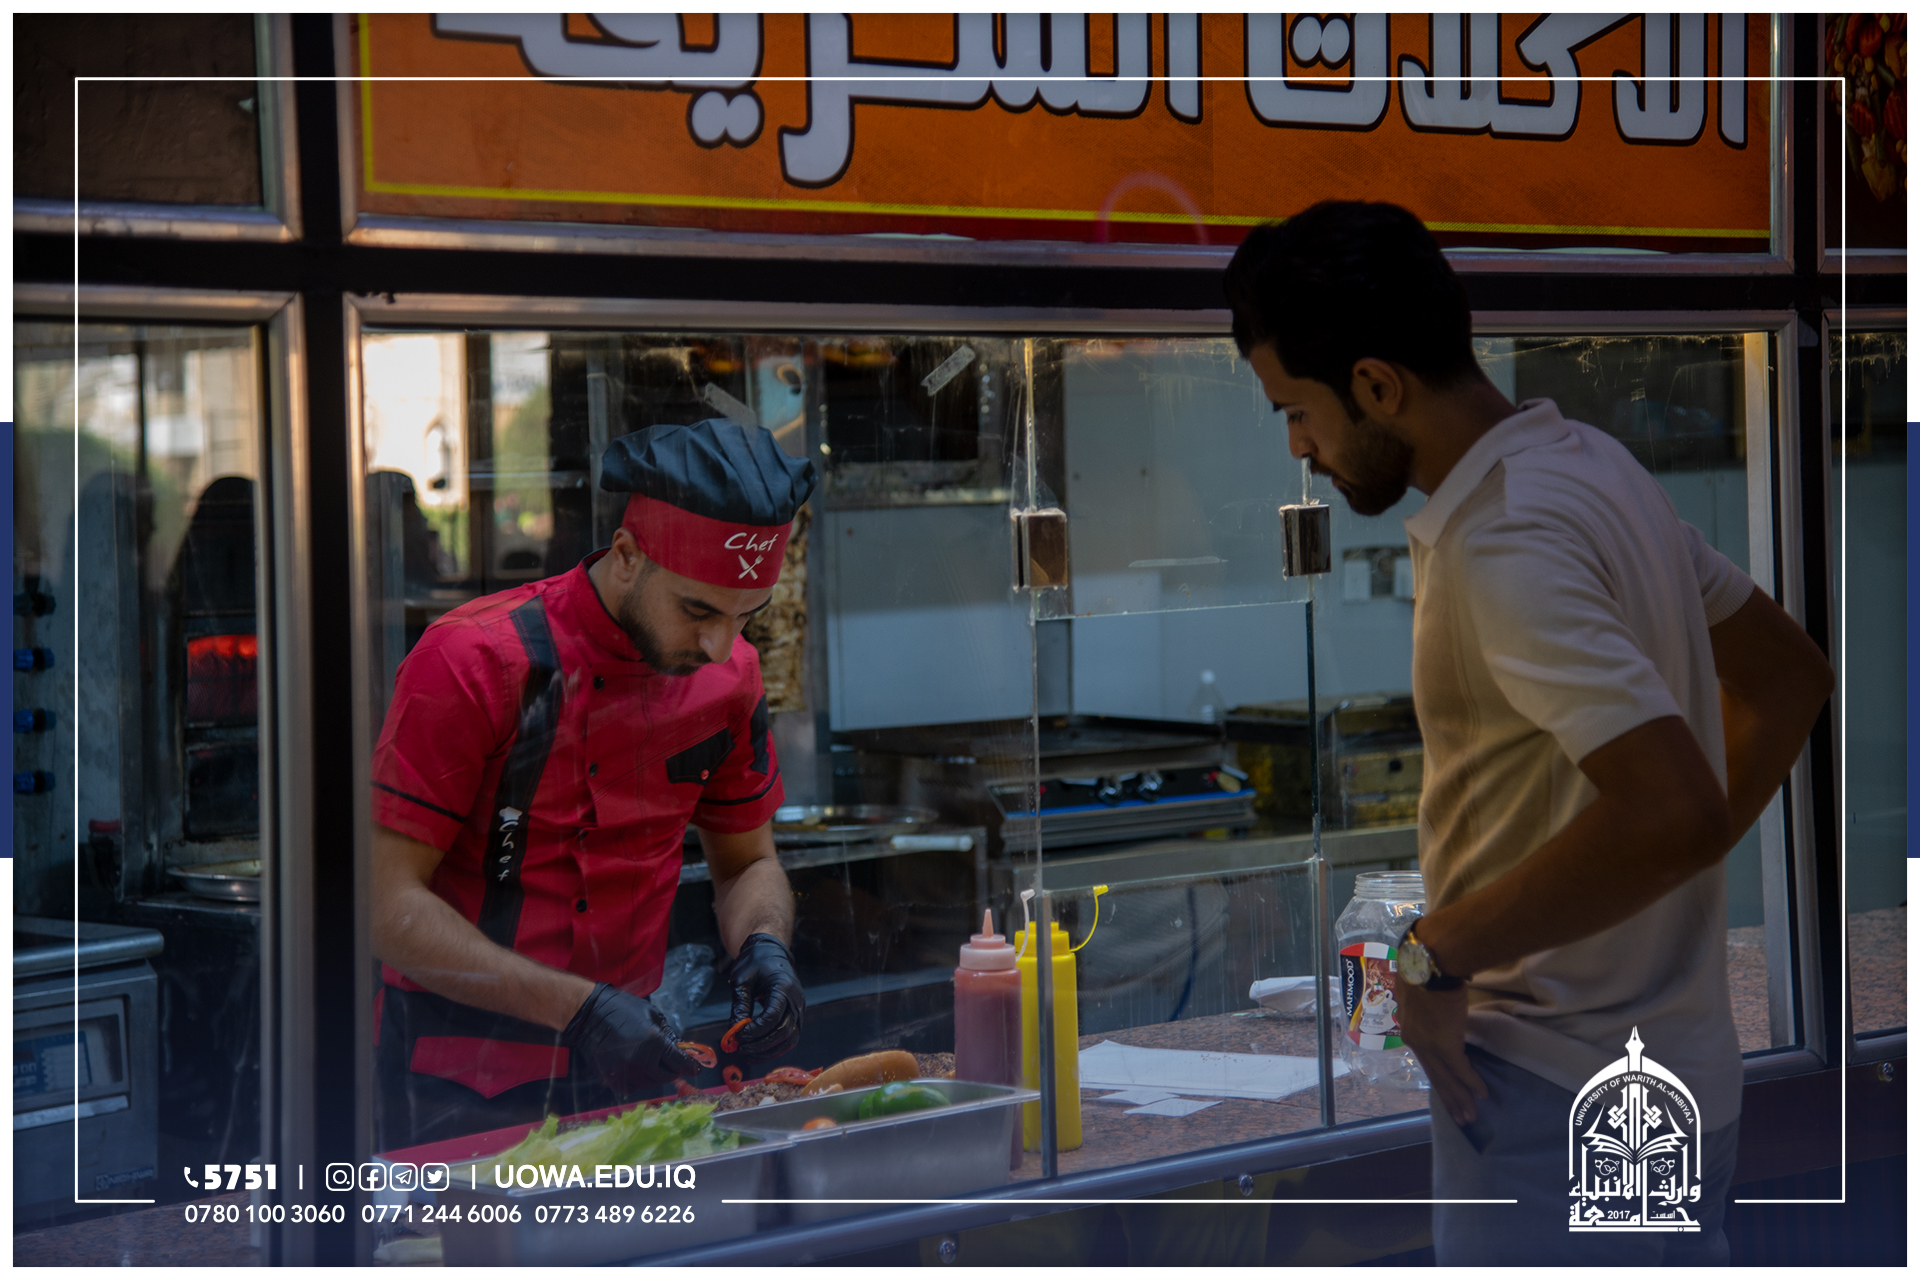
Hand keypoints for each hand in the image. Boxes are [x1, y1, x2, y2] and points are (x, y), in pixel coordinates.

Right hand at [562, 983, 703, 1096]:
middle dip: (671, 1071)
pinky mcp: (611, 1079)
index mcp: (654, 1042)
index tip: (696, 1069)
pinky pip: (631, 1088)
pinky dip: (637, 1082)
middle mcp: (641, 1061)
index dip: (690, 1067)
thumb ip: (667, 1033)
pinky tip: (635, 1070)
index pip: (679, 1062)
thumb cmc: (623, 1009)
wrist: (589, 1015)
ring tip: (651, 1065)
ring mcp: (625, 1072)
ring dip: (653, 1076)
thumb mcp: (652, 1014)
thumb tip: (677, 1047)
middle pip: (665, 1077)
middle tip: (671, 1065)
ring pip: (648, 1084)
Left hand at [725, 933, 804, 1061]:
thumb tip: (734, 1030)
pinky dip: (776, 1048)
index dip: (756, 1030)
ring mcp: (799, 1008)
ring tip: (749, 1055)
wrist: (770, 952)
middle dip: (761, 1044)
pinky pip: (791, 1036)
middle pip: (783, 1031)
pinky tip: (760, 1052)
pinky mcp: (797, 1015)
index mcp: (783, 987)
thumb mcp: (742, 980)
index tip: (739, 1036)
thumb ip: (740, 1005)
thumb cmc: (755, 962)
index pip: (773, 1016)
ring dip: (770, 1051)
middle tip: (741, 1048)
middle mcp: (796, 1000)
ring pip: (790, 1039)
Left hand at [1394, 975, 1486, 1127]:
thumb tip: (1438, 1008)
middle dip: (1450, 1098)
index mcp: (1408, 1029)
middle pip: (1435, 1075)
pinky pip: (1460, 1068)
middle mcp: (1415, 1041)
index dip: (1439, 1076)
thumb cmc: (1425, 970)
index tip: (1447, 1091)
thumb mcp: (1420, 992)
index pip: (1426, 1059)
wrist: (1430, 964)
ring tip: (1470, 1116)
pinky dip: (1472, 1082)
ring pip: (1446, 1077)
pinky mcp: (1445, 1044)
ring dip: (1460, 1098)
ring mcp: (1429, 1044)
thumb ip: (1426, 1007)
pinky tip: (1482, 1094)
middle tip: (1461, 1117)